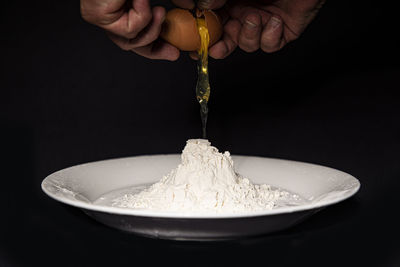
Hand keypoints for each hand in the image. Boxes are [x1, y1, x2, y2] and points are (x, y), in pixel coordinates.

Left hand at [80, 0, 179, 59]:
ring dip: (151, 28)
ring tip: (160, 11)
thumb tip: (189, 6)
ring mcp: (101, 16)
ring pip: (130, 40)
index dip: (155, 47)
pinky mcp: (97, 16)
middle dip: (153, 49)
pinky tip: (141, 0)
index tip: (173, 51)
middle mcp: (108, 14)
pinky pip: (128, 30)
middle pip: (130, 44)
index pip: (135, 34)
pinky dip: (141, 16)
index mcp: (120, 7)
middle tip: (173, 52)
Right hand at [209, 0, 325, 58]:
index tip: (194, 37)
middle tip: (216, 48)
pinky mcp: (281, 31)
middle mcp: (245, 10)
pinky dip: (269, 37)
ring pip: (246, 44)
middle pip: (225, 36)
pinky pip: (269, 45)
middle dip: (219, 46)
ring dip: (247, 36)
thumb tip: (202, 6)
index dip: (201, 30)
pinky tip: (275, 21)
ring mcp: (263, 22)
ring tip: (255, 18)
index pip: (210, 18)